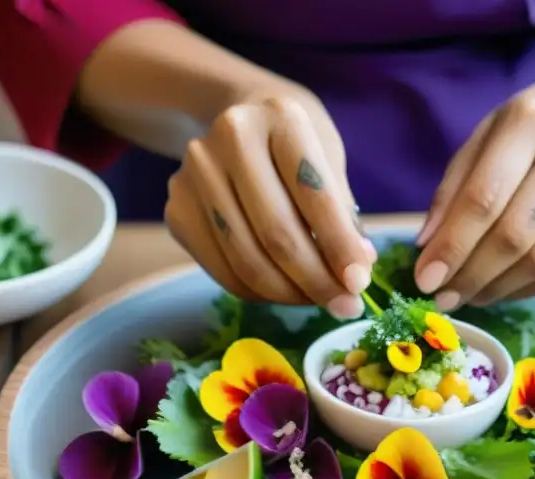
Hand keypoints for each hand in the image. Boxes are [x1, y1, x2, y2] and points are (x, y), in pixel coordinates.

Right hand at [165, 88, 375, 318]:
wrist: (236, 115)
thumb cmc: (295, 143)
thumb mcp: (328, 158)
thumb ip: (342, 213)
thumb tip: (355, 272)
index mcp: (281, 117)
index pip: (314, 194)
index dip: (339, 246)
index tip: (359, 284)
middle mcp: (231, 137)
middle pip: (276, 233)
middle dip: (316, 281)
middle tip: (345, 307)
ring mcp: (196, 173)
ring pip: (246, 260)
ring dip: (289, 294)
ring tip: (318, 300)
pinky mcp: (176, 208)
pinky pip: (222, 271)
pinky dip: (258, 293)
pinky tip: (284, 290)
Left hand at [412, 94, 534, 309]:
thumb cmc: (532, 129)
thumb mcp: (485, 138)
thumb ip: (453, 190)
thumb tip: (427, 249)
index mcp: (529, 119)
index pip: (484, 197)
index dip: (452, 246)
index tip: (425, 281)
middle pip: (516, 234)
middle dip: (472, 275)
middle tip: (445, 297)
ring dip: (501, 288)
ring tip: (472, 295)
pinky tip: (511, 289)